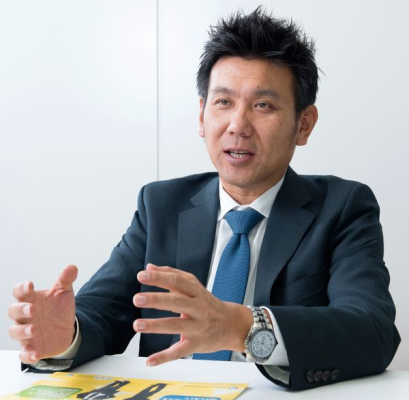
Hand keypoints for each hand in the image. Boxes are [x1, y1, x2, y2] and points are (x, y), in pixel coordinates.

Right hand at [8, 265, 77, 363]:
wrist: (67, 328)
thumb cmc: (59, 308)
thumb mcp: (64, 293)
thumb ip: (65, 280)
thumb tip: (72, 267)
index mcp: (31, 299)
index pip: (20, 292)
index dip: (22, 288)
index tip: (29, 285)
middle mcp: (25, 316)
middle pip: (13, 311)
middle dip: (20, 310)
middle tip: (32, 309)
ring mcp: (26, 332)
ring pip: (15, 331)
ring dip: (22, 331)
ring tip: (33, 329)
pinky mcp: (32, 347)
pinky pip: (24, 353)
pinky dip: (28, 355)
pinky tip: (35, 353)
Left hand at [133, 263, 252, 365]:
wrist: (231, 324)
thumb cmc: (207, 303)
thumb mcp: (194, 286)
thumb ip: (172, 275)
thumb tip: (149, 267)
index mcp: (195, 291)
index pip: (177, 281)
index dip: (159, 277)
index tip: (142, 275)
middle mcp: (197, 307)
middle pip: (176, 302)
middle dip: (156, 300)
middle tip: (137, 298)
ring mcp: (197, 327)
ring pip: (176, 325)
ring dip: (156, 325)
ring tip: (137, 325)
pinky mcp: (196, 344)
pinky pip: (179, 351)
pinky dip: (164, 357)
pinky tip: (149, 361)